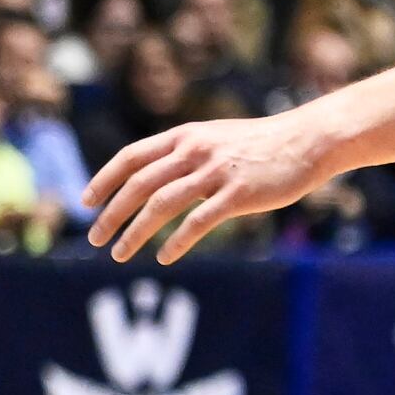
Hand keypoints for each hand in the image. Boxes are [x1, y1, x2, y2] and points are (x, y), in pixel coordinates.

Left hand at [82, 113, 329, 263]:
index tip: (87, 202)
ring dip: (134, 232)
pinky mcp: (238, 194)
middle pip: (139, 184)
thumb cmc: (263, 144)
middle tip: (94, 239)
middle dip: (111, 213)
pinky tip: (164, 258)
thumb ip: (187, 154)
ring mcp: (216, 172)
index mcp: (185, 136)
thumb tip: (160, 178)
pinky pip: (198, 222)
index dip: (104, 179)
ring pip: (161, 204)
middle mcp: (194, 151)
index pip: (131, 157)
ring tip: (119, 254)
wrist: (307, 141)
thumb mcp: (217, 138)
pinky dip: (177, 242)